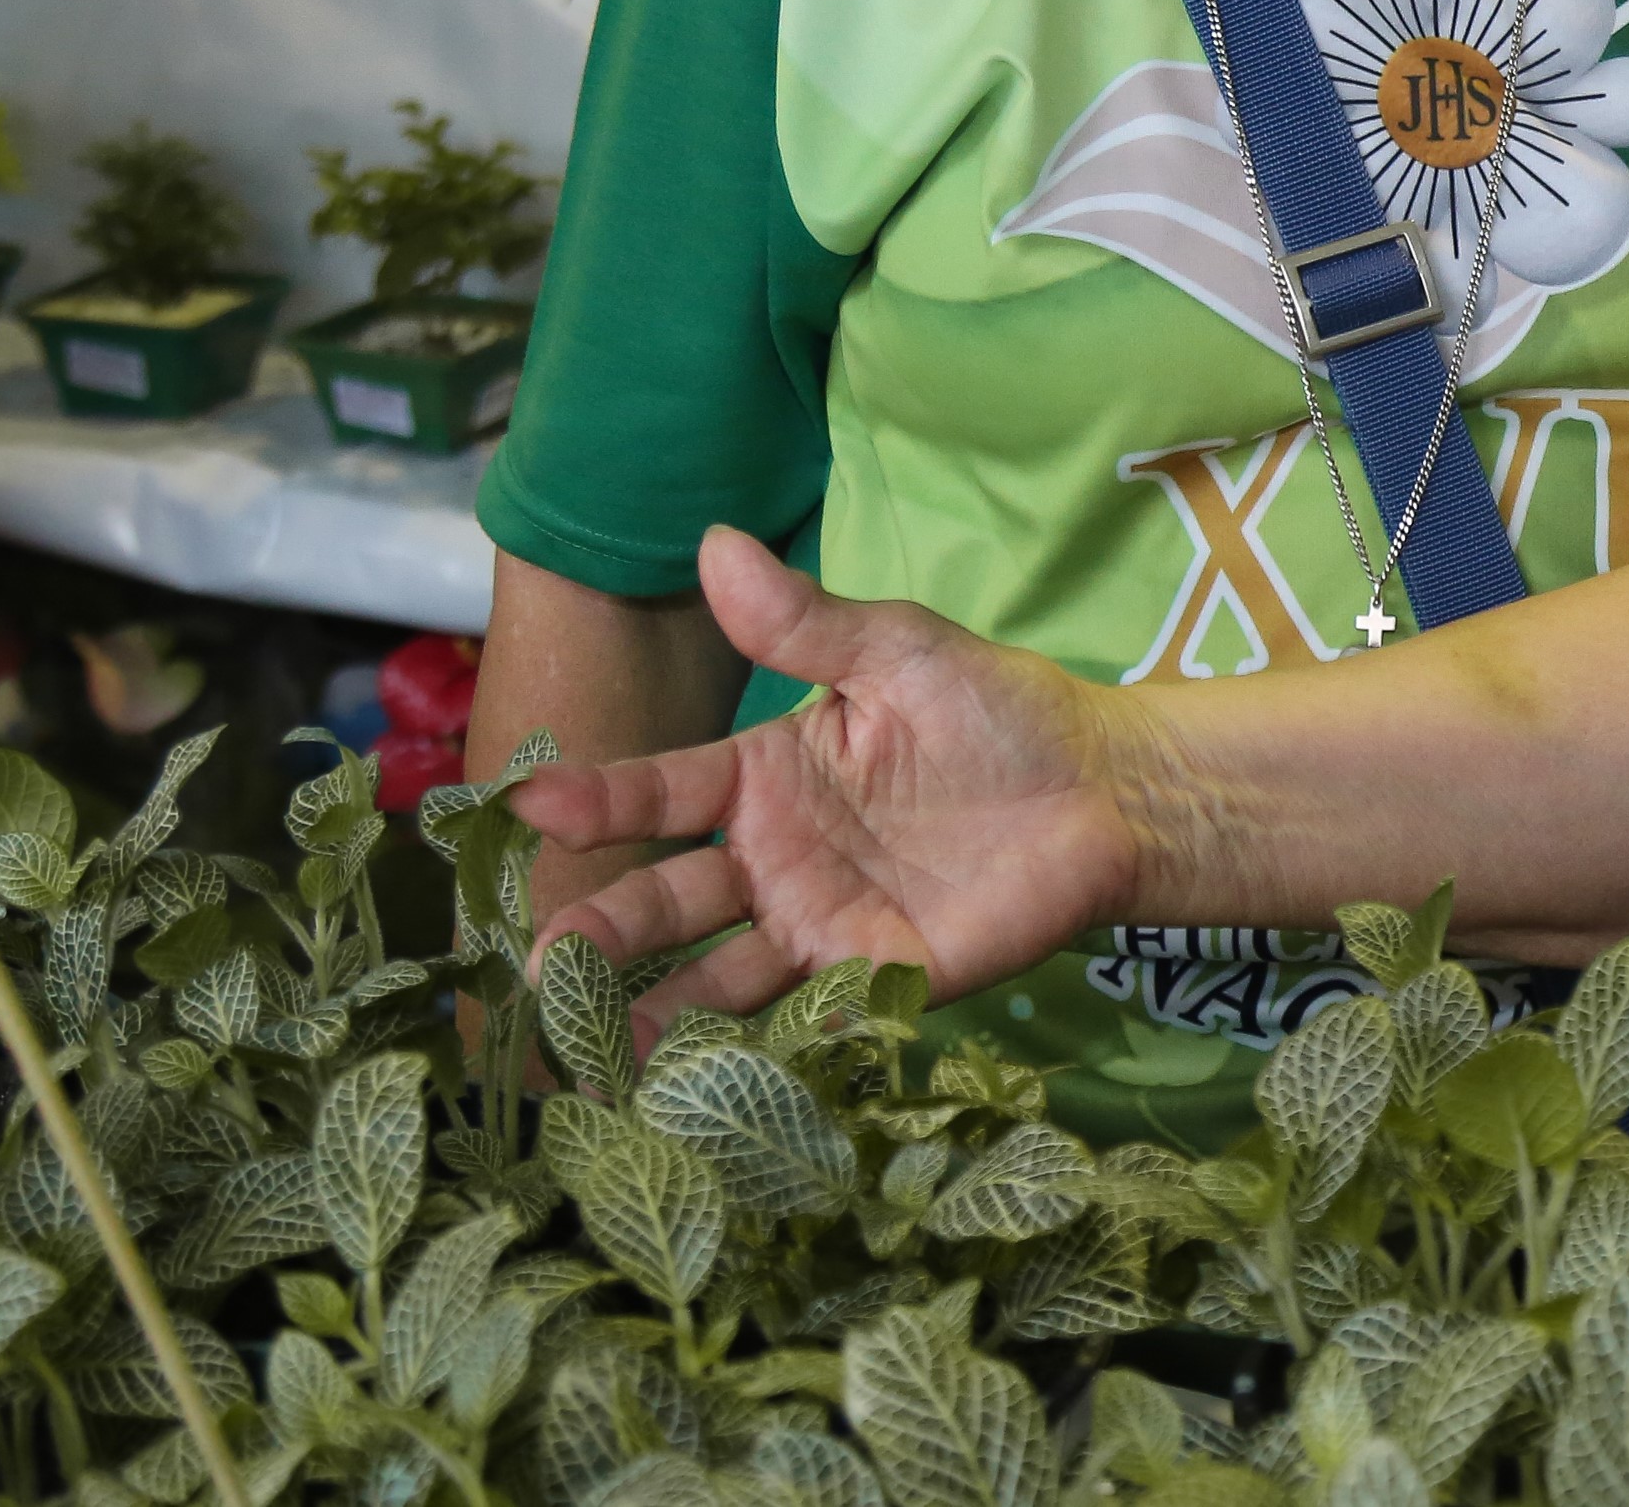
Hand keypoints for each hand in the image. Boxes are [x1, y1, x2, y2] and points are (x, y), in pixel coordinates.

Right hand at [507, 527, 1152, 1032]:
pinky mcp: (874, 984)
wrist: (1103, 790)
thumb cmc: (998, 711)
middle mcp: (772, 862)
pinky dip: (744, 1056)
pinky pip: (799, 1025)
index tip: (525, 807)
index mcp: (765, 778)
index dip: (597, 798)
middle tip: (542, 965)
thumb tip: (715, 542)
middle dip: (601, 934)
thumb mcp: (900, 650)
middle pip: (668, 902)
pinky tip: (688, 1086)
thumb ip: (808, 620)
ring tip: (586, 1053)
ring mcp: (817, 930)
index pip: (662, 791)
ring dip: (648, 1016)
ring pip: (713, 981)